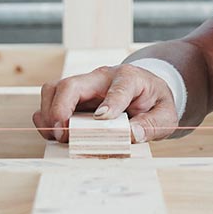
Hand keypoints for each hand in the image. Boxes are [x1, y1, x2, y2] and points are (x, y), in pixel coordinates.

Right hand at [34, 62, 179, 143]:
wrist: (146, 91)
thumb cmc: (154, 102)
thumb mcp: (165, 115)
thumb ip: (152, 125)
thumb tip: (132, 134)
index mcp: (129, 78)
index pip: (118, 87)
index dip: (110, 102)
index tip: (102, 119)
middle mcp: (101, 78)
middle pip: (72, 84)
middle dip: (61, 108)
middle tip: (62, 133)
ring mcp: (84, 86)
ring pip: (54, 89)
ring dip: (49, 113)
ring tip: (57, 135)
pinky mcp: (73, 96)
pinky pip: (51, 99)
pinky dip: (46, 117)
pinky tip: (56, 133)